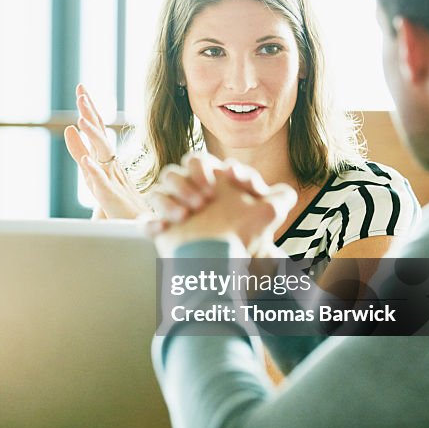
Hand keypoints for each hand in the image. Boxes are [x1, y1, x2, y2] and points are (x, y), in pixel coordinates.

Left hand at [64, 84, 148, 218]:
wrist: (142, 228)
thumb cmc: (120, 203)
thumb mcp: (94, 174)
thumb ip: (81, 152)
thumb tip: (68, 129)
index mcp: (106, 160)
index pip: (97, 130)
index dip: (89, 110)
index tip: (81, 90)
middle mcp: (111, 166)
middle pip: (99, 136)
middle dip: (90, 114)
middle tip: (81, 93)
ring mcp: (113, 182)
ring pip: (102, 156)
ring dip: (92, 138)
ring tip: (80, 121)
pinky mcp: (112, 200)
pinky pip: (102, 185)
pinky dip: (95, 173)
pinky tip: (86, 161)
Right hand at [146, 158, 296, 256]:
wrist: (231, 266)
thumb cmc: (248, 236)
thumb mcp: (272, 212)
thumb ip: (281, 196)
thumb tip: (281, 189)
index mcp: (207, 184)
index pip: (198, 161)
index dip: (205, 167)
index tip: (227, 177)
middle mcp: (187, 195)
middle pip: (172, 172)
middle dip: (186, 182)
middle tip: (203, 201)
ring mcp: (173, 213)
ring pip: (156, 193)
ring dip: (169, 201)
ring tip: (185, 216)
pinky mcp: (162, 233)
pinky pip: (146, 222)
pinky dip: (151, 224)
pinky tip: (163, 229)